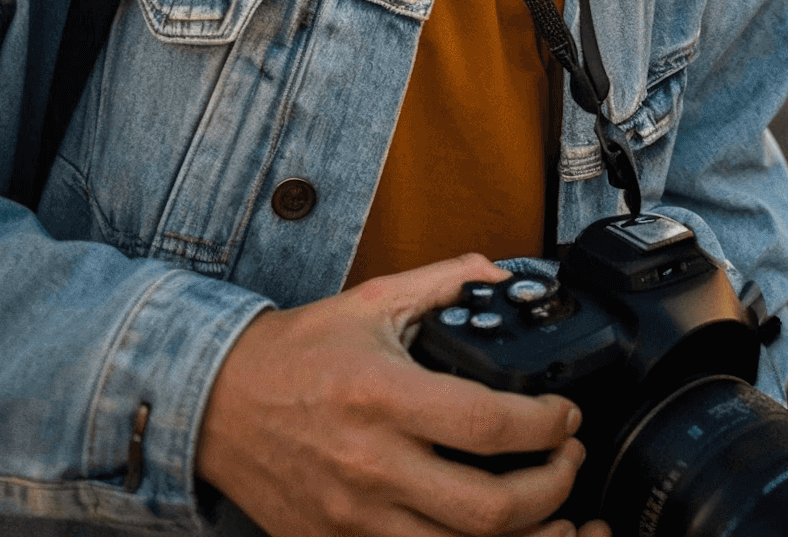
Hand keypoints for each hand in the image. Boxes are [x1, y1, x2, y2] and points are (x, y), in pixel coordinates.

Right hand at [197, 253, 610, 536]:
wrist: (218, 405)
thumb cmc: (297, 353)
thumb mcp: (371, 301)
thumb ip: (442, 282)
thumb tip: (502, 275)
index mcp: (384, 397)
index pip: (488, 425)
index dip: (546, 425)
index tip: (566, 416)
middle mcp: (372, 466)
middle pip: (488, 509)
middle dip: (551, 490)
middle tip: (569, 462)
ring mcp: (355, 519)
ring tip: (559, 519)